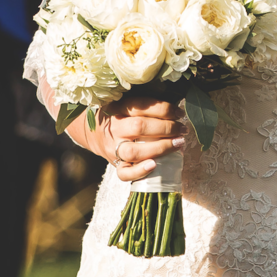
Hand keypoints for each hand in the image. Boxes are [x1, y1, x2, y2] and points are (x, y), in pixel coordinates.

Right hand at [71, 93, 186, 181]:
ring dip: (160, 148)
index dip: (163, 109)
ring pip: (133, 151)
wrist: (93, 134)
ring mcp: (113, 148)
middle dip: (166, 128)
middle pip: (139, 127)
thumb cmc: (119, 117)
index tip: (179, 113)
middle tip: (182, 129)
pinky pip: (124, 173)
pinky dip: (139, 171)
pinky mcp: (115, 165)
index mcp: (117, 108)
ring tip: (178, 144)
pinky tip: (154, 165)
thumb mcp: (126, 103)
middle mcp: (115, 128)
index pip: (141, 106)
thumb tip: (174, 106)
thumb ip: (145, 103)